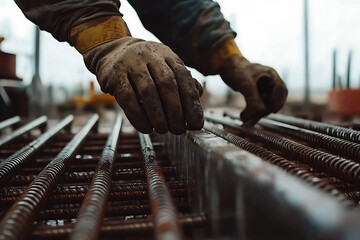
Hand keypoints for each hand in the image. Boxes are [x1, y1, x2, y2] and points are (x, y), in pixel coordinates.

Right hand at [83, 37, 202, 133]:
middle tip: (178, 129)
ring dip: (157, 115)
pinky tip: (146, 128)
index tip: (195, 123)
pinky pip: (127, 98)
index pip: (183, 78)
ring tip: (163, 129)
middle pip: (167, 84)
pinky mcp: (114, 75)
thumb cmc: (145, 65)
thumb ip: (182, 80)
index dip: (191, 103)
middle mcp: (150, 56)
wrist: (112, 52)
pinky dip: (138, 116)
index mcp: (167, 54)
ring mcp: (131, 64)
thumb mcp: (165, 66)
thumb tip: (198, 95)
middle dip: (175, 110)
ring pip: (147, 91)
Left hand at [220, 55, 287, 123]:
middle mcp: (269, 82)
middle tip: (252, 116)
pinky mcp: (256, 94)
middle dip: (264, 110)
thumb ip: (253, 97)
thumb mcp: (245, 84)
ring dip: (257, 114)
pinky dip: (252, 113)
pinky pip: (258, 106)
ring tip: (245, 120)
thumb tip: (261, 111)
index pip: (281, 90)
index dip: (278, 101)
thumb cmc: (236, 70)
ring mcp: (263, 88)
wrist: (225, 66)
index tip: (271, 110)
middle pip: (274, 100)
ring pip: (265, 105)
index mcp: (271, 75)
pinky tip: (244, 118)